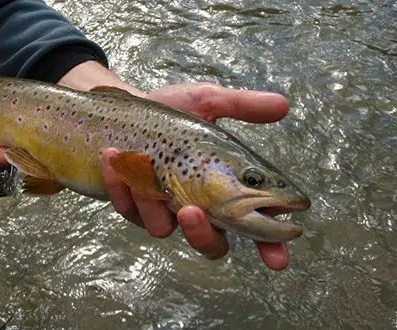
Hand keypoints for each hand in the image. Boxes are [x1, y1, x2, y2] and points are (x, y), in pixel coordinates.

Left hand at [102, 83, 290, 269]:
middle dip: (201, 235)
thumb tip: (283, 105)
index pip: (255, 225)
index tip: (277, 259)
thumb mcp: (205, 102)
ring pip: (162, 228)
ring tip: (140, 161)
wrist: (125, 107)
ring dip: (150, 199)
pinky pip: (128, 210)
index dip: (270, 245)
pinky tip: (114, 157)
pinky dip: (121, 185)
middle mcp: (198, 207)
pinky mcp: (132, 206)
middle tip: (191, 211)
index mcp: (225, 189)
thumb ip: (241, 106)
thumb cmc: (171, 112)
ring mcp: (164, 211)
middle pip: (211, 245)